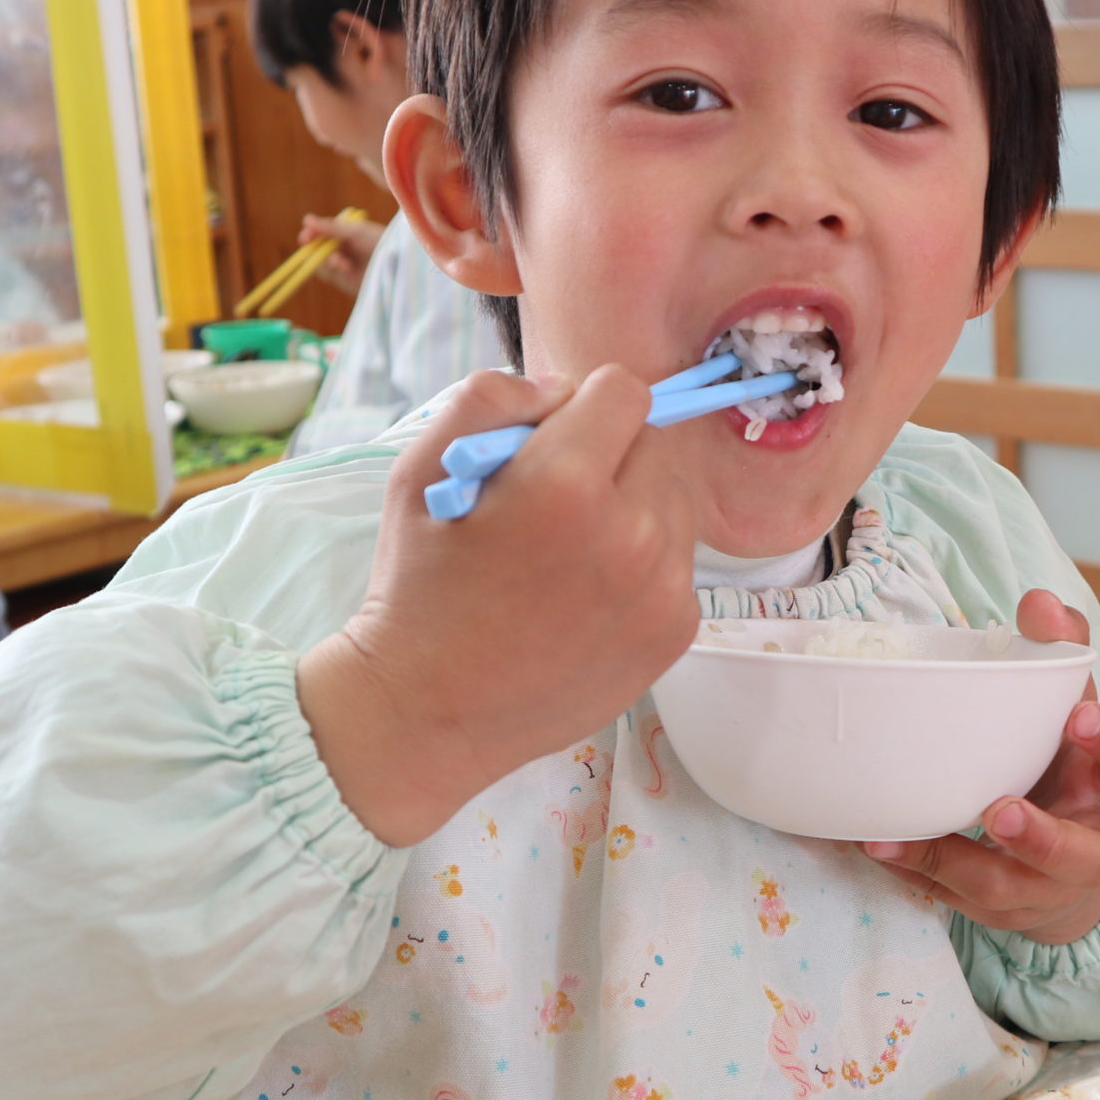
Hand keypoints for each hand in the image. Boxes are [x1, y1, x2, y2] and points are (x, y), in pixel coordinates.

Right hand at [297, 212, 385, 296]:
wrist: (398, 266)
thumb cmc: (380, 242)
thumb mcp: (355, 232)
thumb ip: (330, 228)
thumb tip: (306, 219)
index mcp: (344, 232)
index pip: (320, 232)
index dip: (310, 235)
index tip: (305, 238)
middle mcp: (341, 248)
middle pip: (316, 249)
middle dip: (316, 251)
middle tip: (318, 250)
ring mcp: (342, 265)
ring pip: (320, 263)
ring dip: (326, 262)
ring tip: (340, 261)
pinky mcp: (345, 281)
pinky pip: (329, 276)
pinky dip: (333, 271)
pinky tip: (345, 268)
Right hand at [297, 366, 696, 846]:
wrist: (430, 711)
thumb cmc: (419, 587)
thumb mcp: (422, 470)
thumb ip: (492, 399)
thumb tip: (564, 388)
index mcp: (565, 483)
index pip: (625, 390)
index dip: (585, 406)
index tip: (555, 439)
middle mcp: (630, 533)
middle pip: (659, 443)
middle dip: (614, 454)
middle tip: (559, 498)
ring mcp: (662, 589)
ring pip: (676, 501)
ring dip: (636, 506)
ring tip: (572, 550)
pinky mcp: (676, 631)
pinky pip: (680, 561)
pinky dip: (646, 564)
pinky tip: (589, 594)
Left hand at [861, 591, 1099, 945]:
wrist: (1069, 868)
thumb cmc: (1066, 766)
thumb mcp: (1073, 708)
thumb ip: (1060, 650)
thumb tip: (1039, 601)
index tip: (1079, 716)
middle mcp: (1090, 844)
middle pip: (1079, 855)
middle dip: (1041, 838)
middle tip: (1002, 810)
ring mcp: (1043, 888)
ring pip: (1004, 888)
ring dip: (951, 862)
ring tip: (899, 838)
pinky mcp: (997, 909)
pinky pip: (950, 898)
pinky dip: (909, 870)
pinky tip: (872, 844)